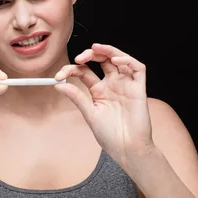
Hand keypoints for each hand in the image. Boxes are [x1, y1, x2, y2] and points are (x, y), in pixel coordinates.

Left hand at [54, 43, 153, 169]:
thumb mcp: (90, 114)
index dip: (71, 70)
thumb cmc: (110, 135)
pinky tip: (116, 60)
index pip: (84, 71)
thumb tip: (59, 85)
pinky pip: (138, 68)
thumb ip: (77, 97)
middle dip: (90, 54)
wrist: (127, 149)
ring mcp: (126, 85)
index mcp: (99, 91)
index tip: (59, 76)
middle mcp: (112, 85)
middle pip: (102, 60)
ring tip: (95, 49)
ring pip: (119, 59)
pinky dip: (128, 60)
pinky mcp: (139, 88)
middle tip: (79, 57)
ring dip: (108, 50)